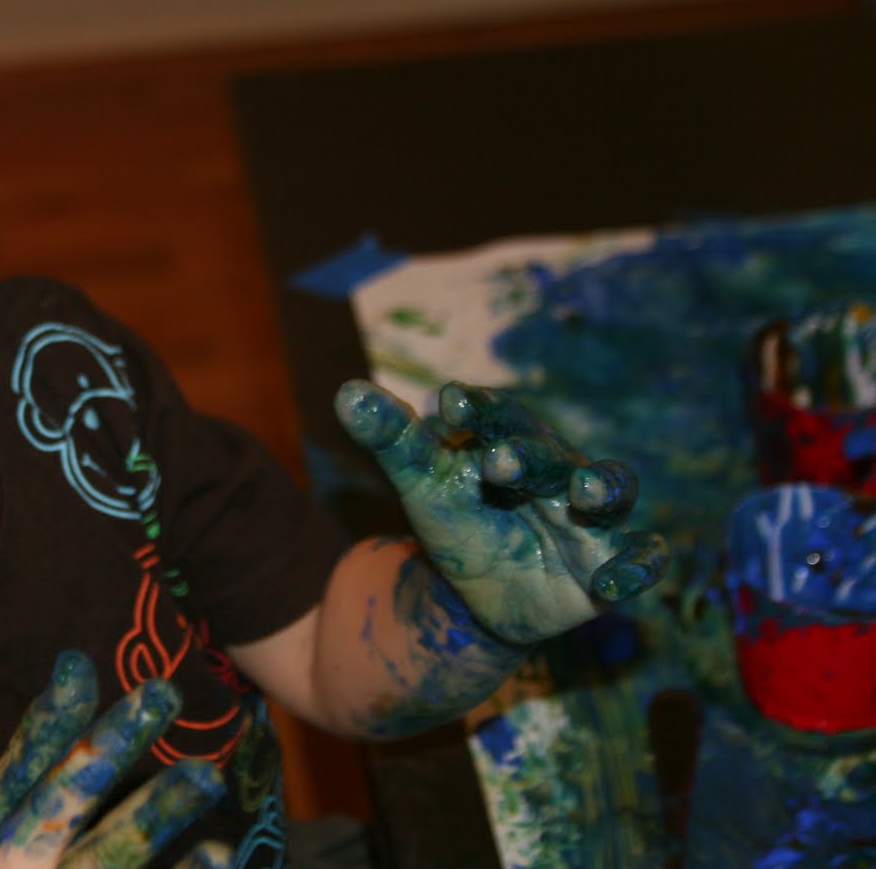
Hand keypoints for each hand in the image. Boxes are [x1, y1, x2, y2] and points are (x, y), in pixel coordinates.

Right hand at [0, 651, 231, 868]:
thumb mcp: (7, 850)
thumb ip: (38, 784)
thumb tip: (76, 675)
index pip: (18, 772)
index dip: (47, 720)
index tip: (78, 661)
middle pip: (59, 804)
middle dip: (108, 745)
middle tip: (162, 690)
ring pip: (106, 860)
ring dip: (157, 812)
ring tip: (208, 773)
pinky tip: (221, 855)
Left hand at [336, 379, 667, 644]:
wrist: (475, 595)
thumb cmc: (456, 520)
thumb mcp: (420, 482)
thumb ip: (391, 439)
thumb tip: (346, 392)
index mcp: (512, 441)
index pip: (500, 416)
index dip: (479, 409)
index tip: (448, 403)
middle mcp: (559, 471)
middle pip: (553, 453)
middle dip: (529, 455)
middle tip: (496, 461)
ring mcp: (590, 518)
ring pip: (613, 490)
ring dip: (603, 485)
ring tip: (584, 490)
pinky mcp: (608, 564)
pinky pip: (640, 559)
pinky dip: (636, 568)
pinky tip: (610, 586)